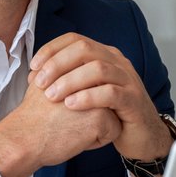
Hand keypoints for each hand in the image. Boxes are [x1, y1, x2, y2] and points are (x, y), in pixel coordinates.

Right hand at [0, 74, 121, 176]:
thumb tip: (72, 71)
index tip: (60, 110)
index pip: (96, 90)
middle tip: (64, 119)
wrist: (24, 138)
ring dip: (94, 127)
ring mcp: (98, 96)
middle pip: (105, 101)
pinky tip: (75, 138)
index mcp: (78, 68)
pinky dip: (96, 141)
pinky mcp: (101, 117)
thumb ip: (62, 73)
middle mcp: (91, 77)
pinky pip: (111, 133)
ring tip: (69, 127)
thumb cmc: (33, 117)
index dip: (81, 104)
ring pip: (112, 117)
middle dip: (91, 114)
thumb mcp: (45, 82)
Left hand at [30, 33, 168, 164]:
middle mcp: (117, 62)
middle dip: (58, 63)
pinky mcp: (134, 100)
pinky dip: (88, 97)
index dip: (51, 49)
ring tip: (52, 96)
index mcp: (104, 55)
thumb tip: (34, 74)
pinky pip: (111, 93)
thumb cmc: (108, 114)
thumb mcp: (86, 91)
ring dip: (70, 80)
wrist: (142, 137)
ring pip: (98, 69)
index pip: (75, 39)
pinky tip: (71, 105)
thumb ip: (66, 79)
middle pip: (85, 49)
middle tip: (40, 83)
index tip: (33, 67)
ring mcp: (128, 79)